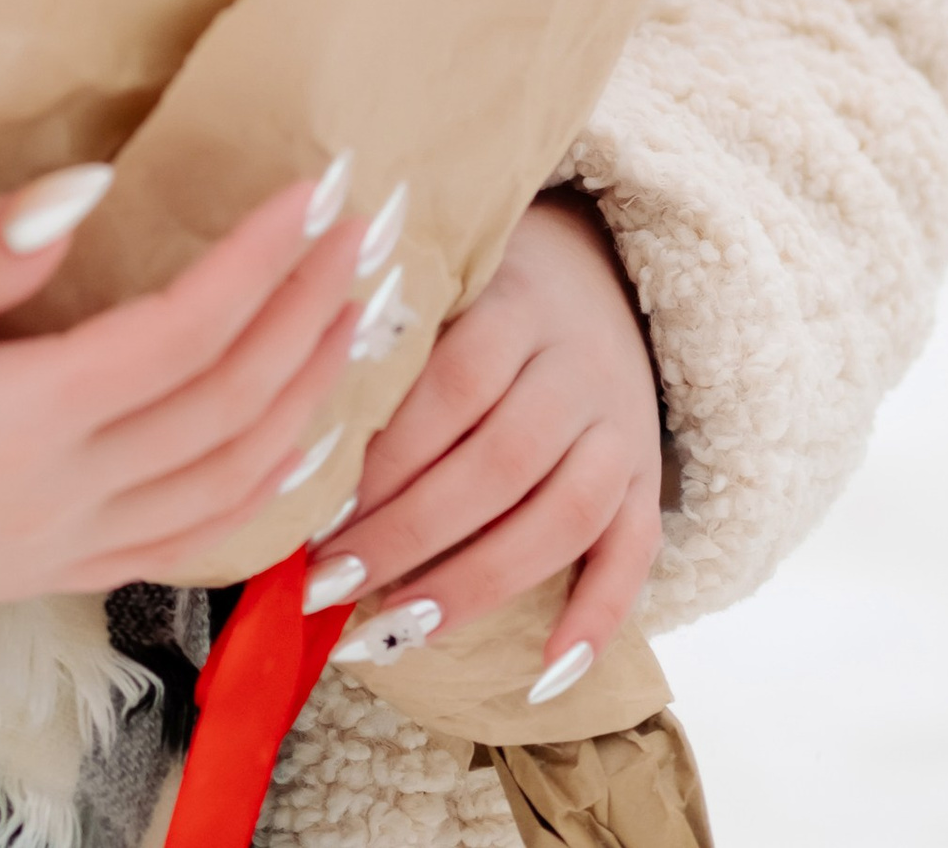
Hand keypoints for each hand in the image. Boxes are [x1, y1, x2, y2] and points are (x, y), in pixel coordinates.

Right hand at [0, 161, 368, 649]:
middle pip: (234, 405)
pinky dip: (268, 489)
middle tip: (374, 227)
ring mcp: (62, 549)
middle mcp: (60, 500)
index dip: (261, 260)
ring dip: (313, 394)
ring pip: (235, 483)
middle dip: (315, 312)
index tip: (319, 187)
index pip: (181, 334)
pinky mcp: (48, 574)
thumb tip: (89, 188)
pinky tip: (296, 443)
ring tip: (361, 315)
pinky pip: (194, 539)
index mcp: (15, 426)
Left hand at [322, 193, 663, 690]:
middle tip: (332, 585)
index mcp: (514, 305)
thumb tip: (300, 438)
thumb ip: (389, 344)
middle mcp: (575, 369)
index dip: (384, 459)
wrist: (596, 275)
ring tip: (400, 628)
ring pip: (563, 516)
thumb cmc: (483, 295)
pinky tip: (544, 671)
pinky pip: (636, 556)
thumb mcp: (440, 287)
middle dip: (409, 534)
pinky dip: (596, 617)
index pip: (450, 387)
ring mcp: (620, 430)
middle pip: (499, 463)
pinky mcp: (647, 482)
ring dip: (479, 583)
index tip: (315, 516)